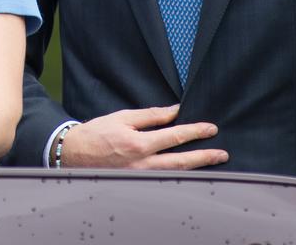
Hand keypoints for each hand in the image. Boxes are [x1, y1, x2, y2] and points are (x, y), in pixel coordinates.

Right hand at [61, 104, 228, 169]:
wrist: (74, 154)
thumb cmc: (96, 133)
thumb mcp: (122, 117)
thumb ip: (149, 116)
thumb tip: (173, 112)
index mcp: (138, 143)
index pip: (174, 136)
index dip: (194, 132)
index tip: (210, 129)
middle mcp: (142, 163)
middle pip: (180, 161)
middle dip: (203, 157)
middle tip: (222, 154)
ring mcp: (140, 177)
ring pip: (175, 174)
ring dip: (196, 168)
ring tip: (212, 163)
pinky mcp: (137, 183)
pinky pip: (163, 180)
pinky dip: (179, 176)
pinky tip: (190, 172)